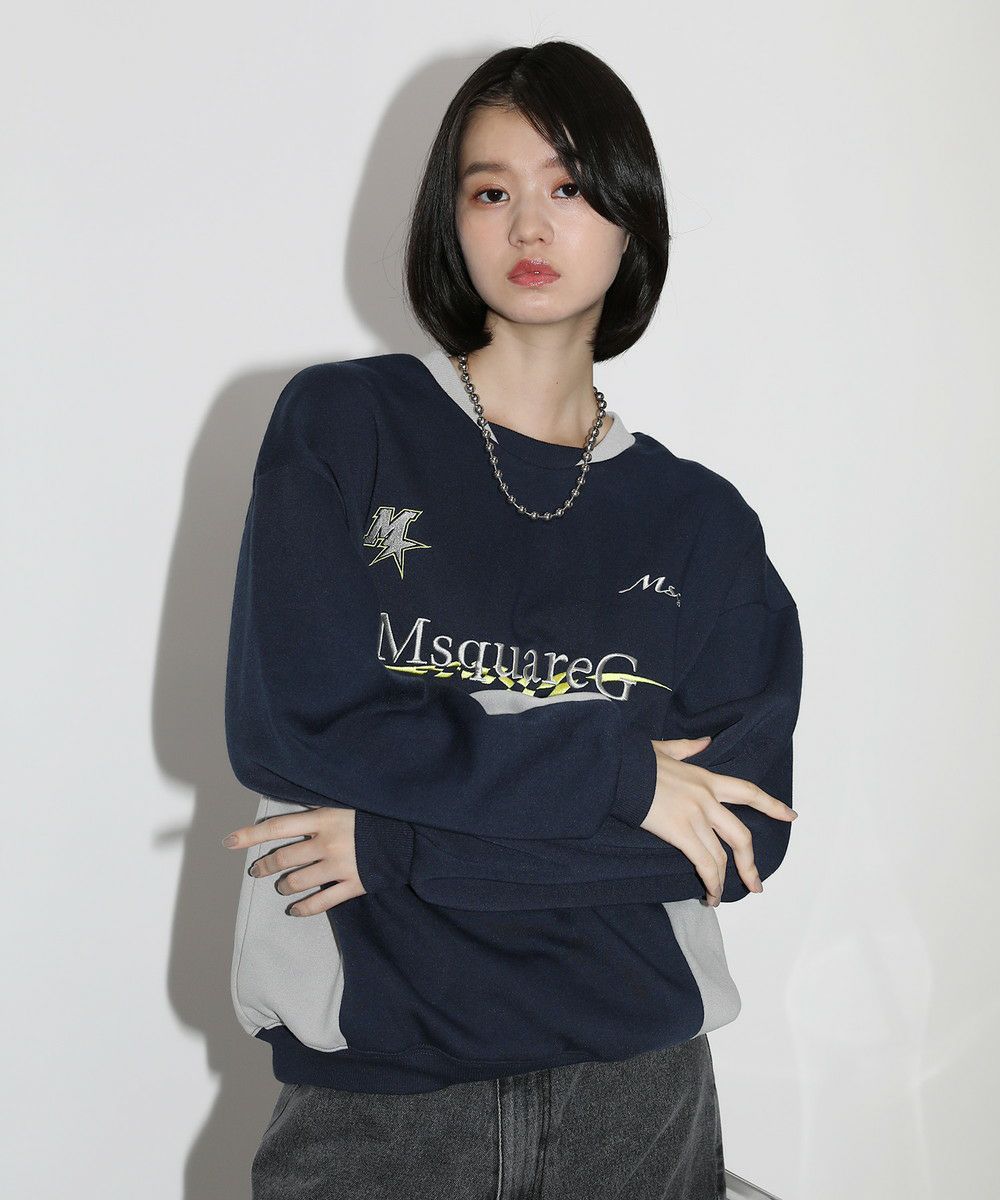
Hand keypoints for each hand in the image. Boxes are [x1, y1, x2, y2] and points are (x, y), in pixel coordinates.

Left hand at [222, 806, 364, 914]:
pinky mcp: (353, 884)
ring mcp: (339, 866)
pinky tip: (295, 910)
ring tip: (282, 886)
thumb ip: (320, 809)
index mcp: (323, 819)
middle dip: (264, 867)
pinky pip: (321, 903)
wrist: (412, 832)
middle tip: (256, 870)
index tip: (229, 842)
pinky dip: (304, 909)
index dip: (250, 836)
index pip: (276, 827)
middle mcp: (326, 843)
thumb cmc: (376, 813)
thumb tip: (295, 811)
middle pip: (283, 859)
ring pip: (297, 882)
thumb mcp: (346, 802)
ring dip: (284, 886)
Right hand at [640, 736, 797, 905]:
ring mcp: (696, 817)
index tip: (791, 817)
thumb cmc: (636, 760)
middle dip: (750, 864)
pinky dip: (711, 883)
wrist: (618, 769)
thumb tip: (705, 742)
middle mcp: (708, 799)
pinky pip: (705, 864)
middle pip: (741, 836)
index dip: (772, 805)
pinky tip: (709, 895)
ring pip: (723, 856)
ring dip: (724, 882)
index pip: (748, 792)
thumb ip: (688, 748)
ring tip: (719, 897)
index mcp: (706, 779)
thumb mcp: (666, 749)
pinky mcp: (681, 833)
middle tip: (755, 884)